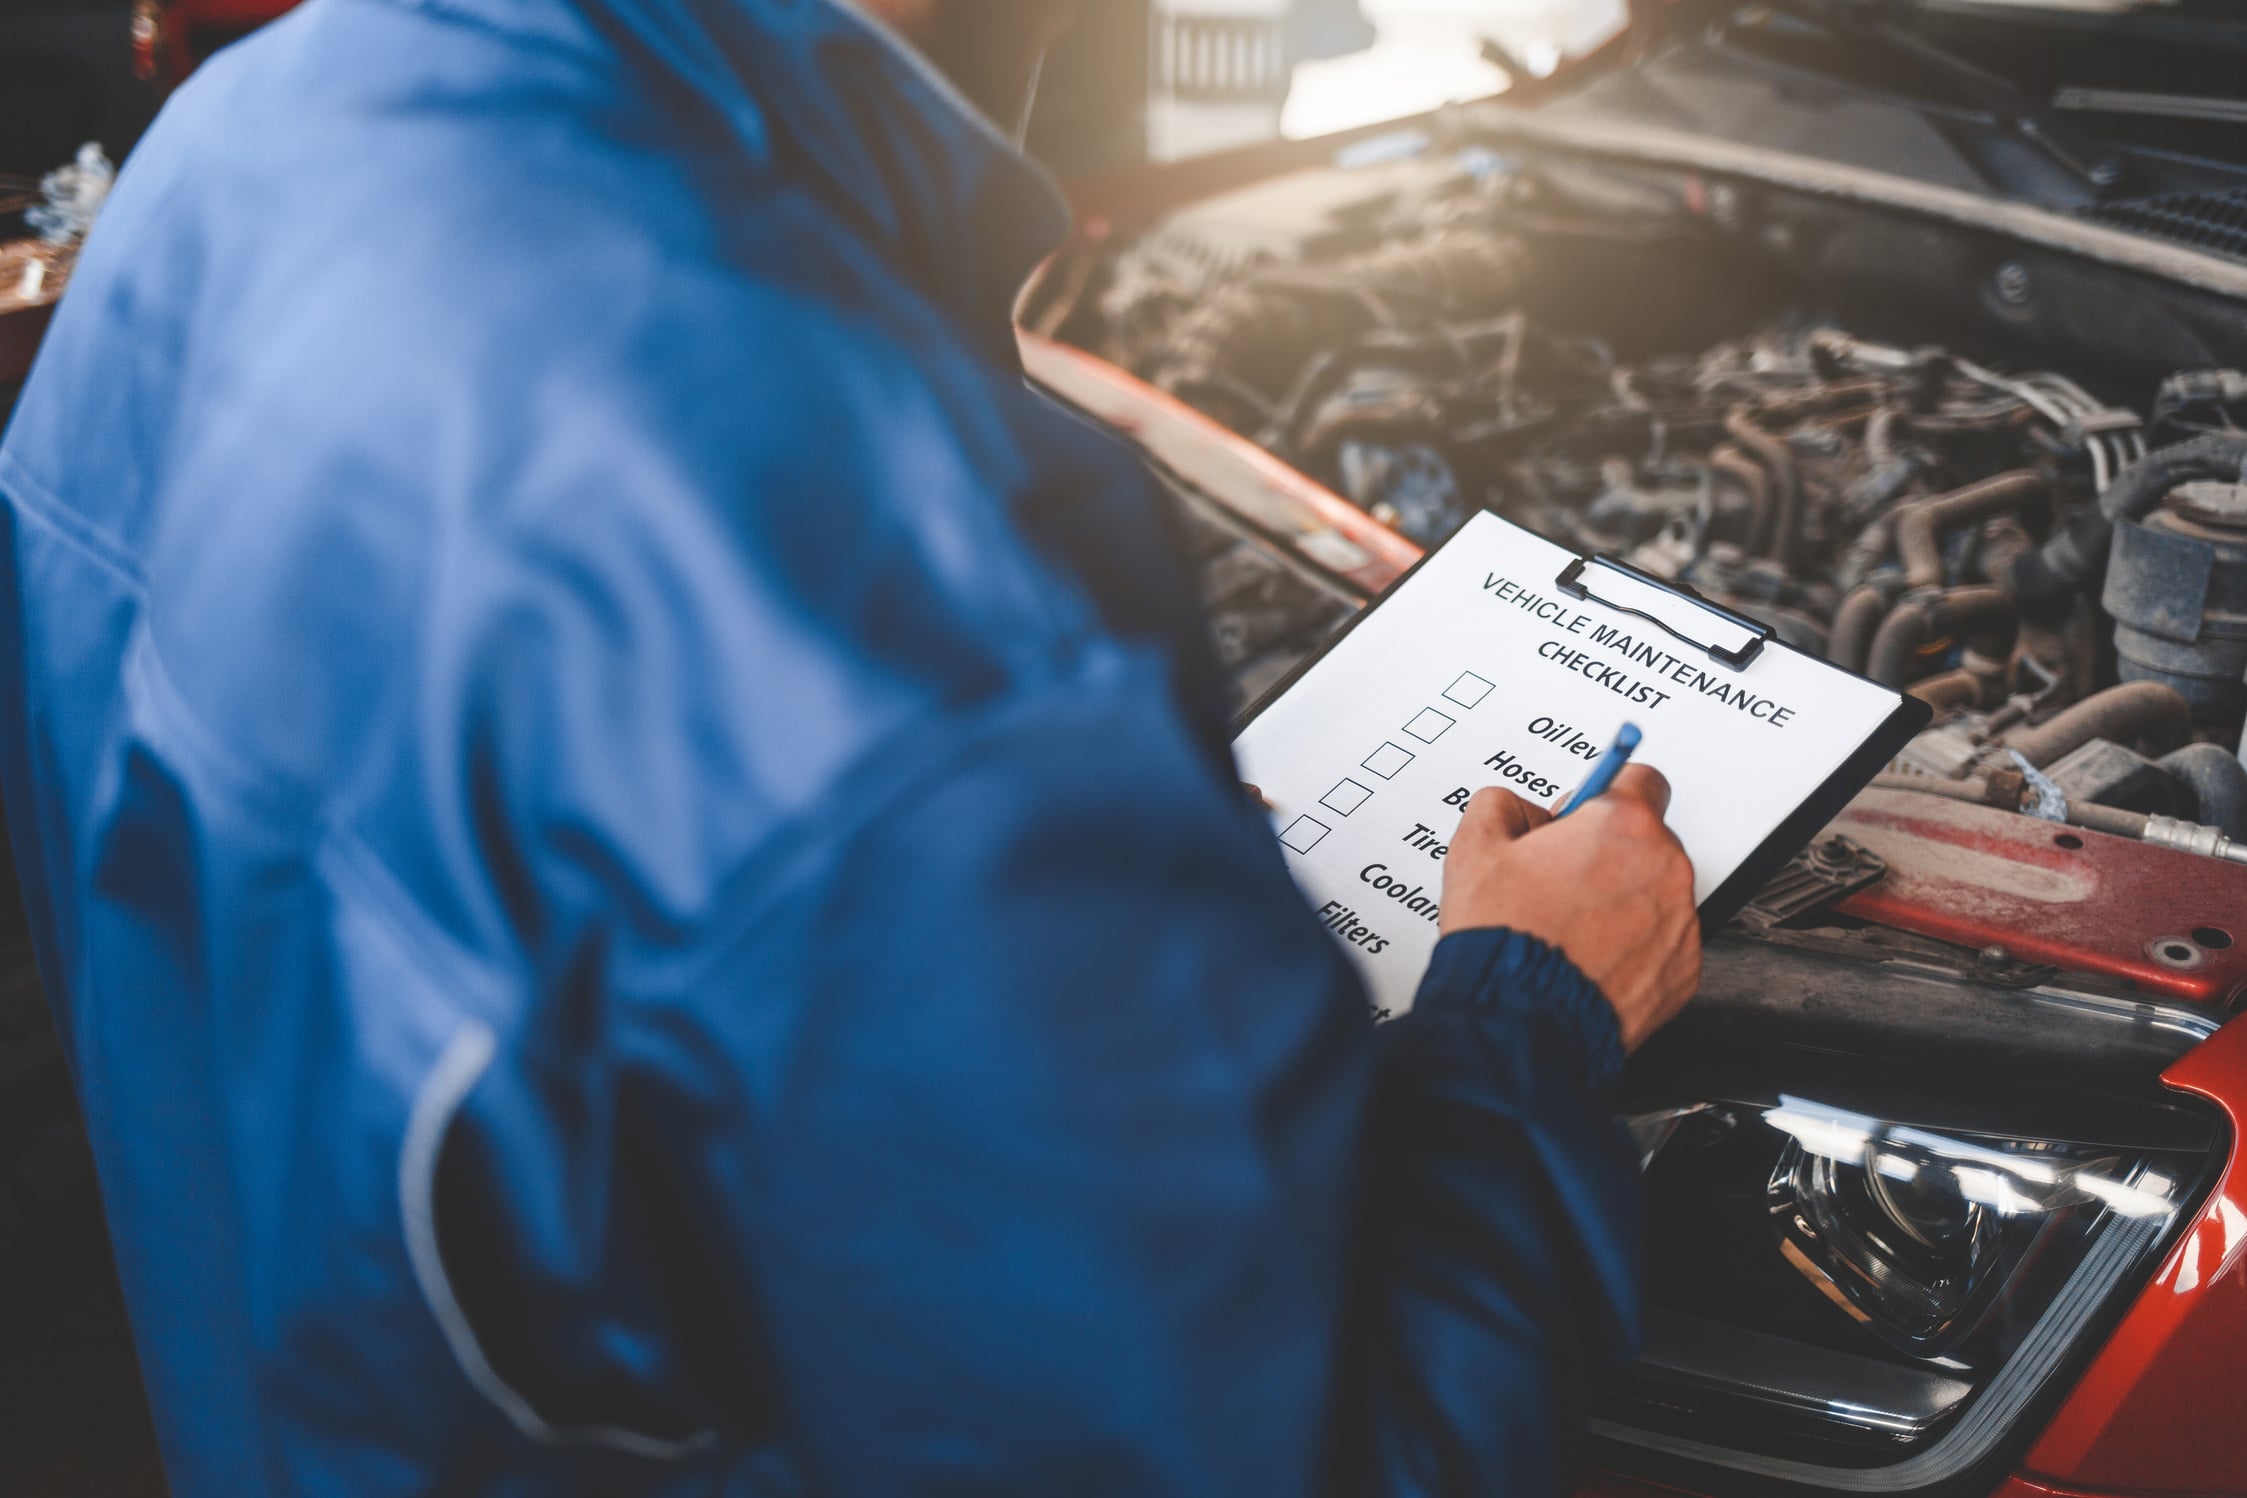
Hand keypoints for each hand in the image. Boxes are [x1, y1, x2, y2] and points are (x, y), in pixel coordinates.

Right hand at [1438, 766, 1699, 1050]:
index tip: (1588, 814)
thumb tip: (1517, 810)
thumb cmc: (1505, 937)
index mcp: (1623, 824)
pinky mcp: (1683, 973)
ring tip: (1569, 931)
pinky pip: (1662, 946)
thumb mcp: (1474, 848)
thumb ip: (1500, 805)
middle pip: (1646, 842)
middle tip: (1560, 884)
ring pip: (1655, 896)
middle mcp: (1665, 868)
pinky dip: (1634, 950)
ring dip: (1622, 903)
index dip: (1604, 796)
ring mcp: (1680, 924)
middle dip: (1608, 856)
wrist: (1521, 1019)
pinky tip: (1588, 961)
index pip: (1640, 779)